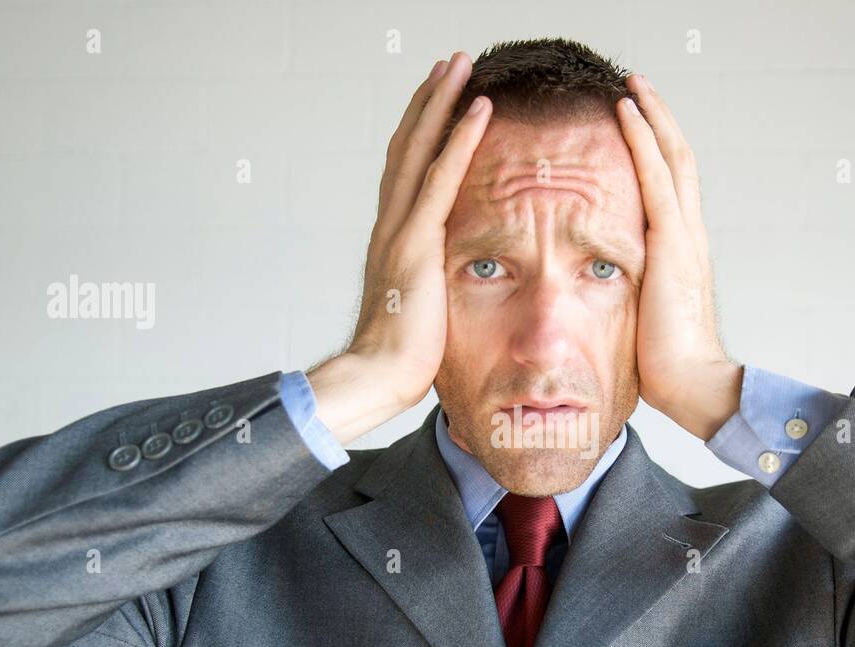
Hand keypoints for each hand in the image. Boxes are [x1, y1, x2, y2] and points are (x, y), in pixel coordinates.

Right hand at [308, 52, 492, 443]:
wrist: (377, 376)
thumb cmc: (402, 356)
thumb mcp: (422, 309)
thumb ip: (432, 284)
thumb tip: (449, 283)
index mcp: (393, 238)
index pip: (406, 172)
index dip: (421, 131)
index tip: (440, 100)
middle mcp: (391, 224)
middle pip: (407, 145)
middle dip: (429, 100)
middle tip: (450, 63)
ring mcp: (400, 230)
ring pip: (420, 148)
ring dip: (441, 102)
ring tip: (461, 65)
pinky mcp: (417, 243)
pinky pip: (442, 179)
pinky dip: (459, 140)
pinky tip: (477, 109)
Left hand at [616, 74, 742, 440]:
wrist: (694, 384)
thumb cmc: (667, 365)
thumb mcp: (645, 319)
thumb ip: (633, 297)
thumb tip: (605, 297)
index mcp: (682, 253)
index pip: (673, 188)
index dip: (657, 152)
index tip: (637, 124)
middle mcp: (689, 235)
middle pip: (678, 161)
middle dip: (658, 120)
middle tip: (637, 86)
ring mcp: (684, 235)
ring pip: (671, 158)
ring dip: (651, 116)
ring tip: (632, 84)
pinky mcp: (671, 242)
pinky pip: (655, 177)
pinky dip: (642, 140)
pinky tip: (626, 113)